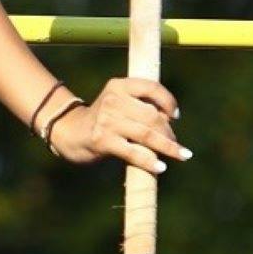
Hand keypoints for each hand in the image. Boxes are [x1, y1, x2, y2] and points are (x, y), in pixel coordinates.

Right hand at [46, 77, 190, 172]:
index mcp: (118, 86)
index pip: (151, 87)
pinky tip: (160, 168)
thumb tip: (171, 122)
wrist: (71, 132)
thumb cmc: (104, 119)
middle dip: (169, 132)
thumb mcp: (118, 103)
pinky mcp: (102, 140)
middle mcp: (112, 100)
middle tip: (177, 145)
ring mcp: (106, 120)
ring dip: (167, 147)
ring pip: (146, 134)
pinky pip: (133, 152)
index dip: (168, 101)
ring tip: (181, 155)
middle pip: (152, 116)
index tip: (176, 116)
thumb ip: (141, 106)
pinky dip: (150, 161)